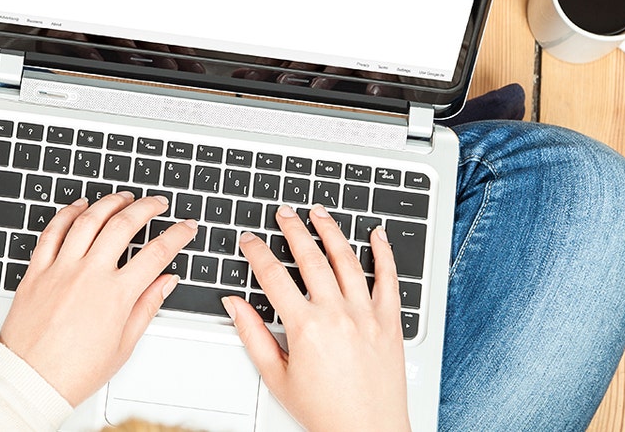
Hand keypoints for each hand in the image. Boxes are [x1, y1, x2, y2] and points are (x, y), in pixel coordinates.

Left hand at [0, 192, 196, 405]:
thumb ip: (146, 307)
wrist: (30, 380)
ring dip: (109, 203)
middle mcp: (89, 275)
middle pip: (123, 225)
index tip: (185, 227)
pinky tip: (79, 207)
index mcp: (115, 295)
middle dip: (146, 208)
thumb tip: (166, 282)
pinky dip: (68, 214)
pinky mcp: (37, 271)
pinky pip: (53, 232)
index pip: (156, 253)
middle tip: (157, 203)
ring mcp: (61, 269)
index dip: (176, 235)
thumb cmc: (74, 371)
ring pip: (88, 220)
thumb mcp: (123, 345)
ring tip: (124, 197)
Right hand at [224, 204, 410, 431]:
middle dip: (293, 230)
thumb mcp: (276, 377)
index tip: (250, 240)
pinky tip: (377, 235)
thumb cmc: (325, 411)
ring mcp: (367, 315)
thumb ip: (252, 335)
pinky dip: (384, 253)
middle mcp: (337, 314)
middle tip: (283, 213)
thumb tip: (234, 305)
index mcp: (305, 327)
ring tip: (319, 213)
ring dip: (331, 231)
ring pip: (347, 260)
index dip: (258, 253)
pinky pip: (389, 278)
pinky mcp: (390, 321)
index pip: (273, 276)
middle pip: (310, 258)